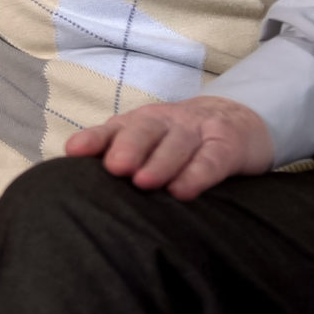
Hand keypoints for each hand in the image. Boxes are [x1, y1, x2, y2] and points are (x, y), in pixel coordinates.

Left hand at [64, 96, 274, 200]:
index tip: (74, 151)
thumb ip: (116, 155)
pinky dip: (197, 174)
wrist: (239, 122)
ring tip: (144, 182)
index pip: (114, 128)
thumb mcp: (149, 144)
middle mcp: (167, 122)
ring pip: (178, 143)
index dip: (95, 139)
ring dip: (160, 162)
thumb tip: (74, 183)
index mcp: (141, 123)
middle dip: (128, 147)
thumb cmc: (180, 142)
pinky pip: (212, 159)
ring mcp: (198, 130)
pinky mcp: (228, 145)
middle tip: (115, 167)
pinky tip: (183, 191)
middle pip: (145, 130)